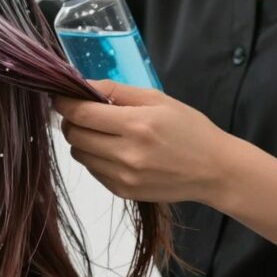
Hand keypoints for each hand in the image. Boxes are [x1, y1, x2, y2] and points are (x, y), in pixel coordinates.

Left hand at [52, 79, 237, 204]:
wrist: (215, 170)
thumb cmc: (188, 129)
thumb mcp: (157, 99)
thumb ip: (116, 90)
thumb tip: (81, 85)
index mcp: (137, 125)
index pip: (81, 113)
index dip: (64, 102)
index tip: (60, 96)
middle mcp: (127, 154)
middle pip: (74, 135)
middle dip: (72, 121)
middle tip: (84, 113)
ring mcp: (124, 177)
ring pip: (78, 154)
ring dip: (82, 140)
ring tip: (103, 133)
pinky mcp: (123, 192)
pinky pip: (92, 170)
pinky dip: (95, 158)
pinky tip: (115, 151)